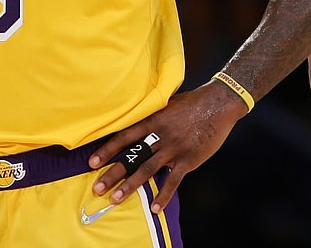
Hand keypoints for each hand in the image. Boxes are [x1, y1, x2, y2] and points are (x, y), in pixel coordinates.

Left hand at [87, 81, 247, 212]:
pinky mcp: (188, 159)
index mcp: (153, 120)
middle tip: (97, 188)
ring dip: (130, 186)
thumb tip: (137, 124)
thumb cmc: (192, 103)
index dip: (107, 150)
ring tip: (115, 199)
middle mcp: (160, 135)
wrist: (219, 103)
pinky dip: (164, 195)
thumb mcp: (167, 104)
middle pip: (132, 157)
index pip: (124, 137)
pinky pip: (173, 180)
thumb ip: (152, 117)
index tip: (92, 162)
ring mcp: (174, 148)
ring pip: (147, 169)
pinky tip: (156, 208)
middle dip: (113, 173)